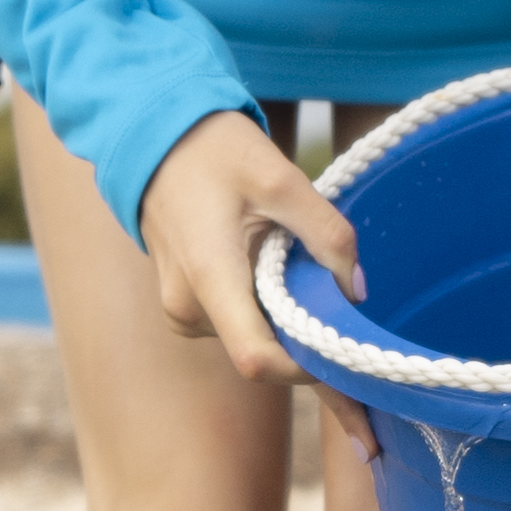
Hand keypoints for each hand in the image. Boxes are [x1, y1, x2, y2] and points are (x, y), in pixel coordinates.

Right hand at [137, 105, 361, 381]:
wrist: (154, 141)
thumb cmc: (214, 152)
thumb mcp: (280, 178)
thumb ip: (326, 234)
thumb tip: (355, 291)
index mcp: (210, 278)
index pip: (257, 359)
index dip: (307, 369)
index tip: (347, 358)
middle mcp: (189, 308)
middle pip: (263, 354)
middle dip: (309, 349)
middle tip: (346, 332)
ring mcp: (183, 311)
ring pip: (253, 338)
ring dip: (288, 322)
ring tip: (302, 273)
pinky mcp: (186, 306)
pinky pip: (238, 323)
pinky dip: (267, 311)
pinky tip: (277, 274)